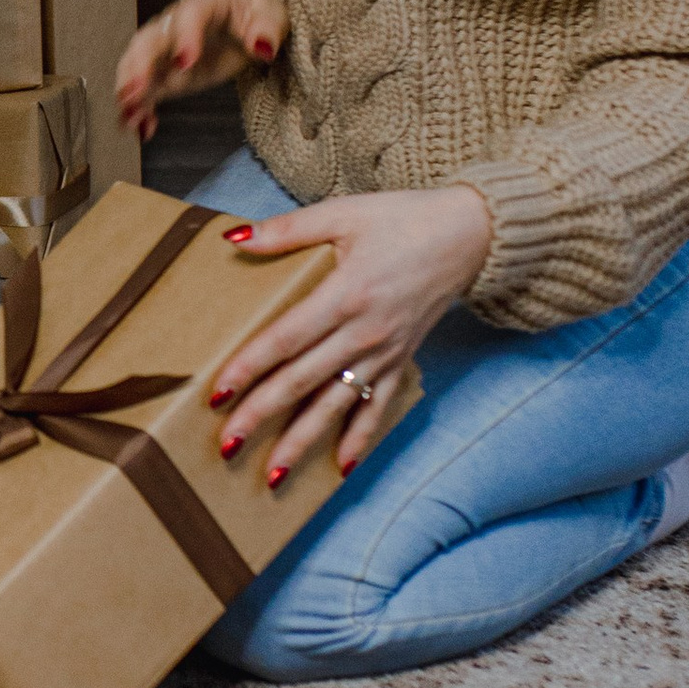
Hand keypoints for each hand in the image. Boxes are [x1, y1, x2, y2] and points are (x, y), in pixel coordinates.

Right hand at [116, 0, 288, 142]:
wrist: (239, 14)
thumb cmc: (251, 11)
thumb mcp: (270, 14)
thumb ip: (267, 29)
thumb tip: (262, 46)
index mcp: (205, 4)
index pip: (191, 16)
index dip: (186, 38)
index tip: (185, 63)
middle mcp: (176, 23)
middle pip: (150, 40)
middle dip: (140, 66)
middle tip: (135, 90)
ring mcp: (166, 48)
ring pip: (137, 63)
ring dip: (129, 89)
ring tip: (127, 114)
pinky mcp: (165, 72)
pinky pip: (145, 89)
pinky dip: (139, 108)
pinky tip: (142, 128)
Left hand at [209, 184, 493, 483]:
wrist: (470, 235)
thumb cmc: (404, 220)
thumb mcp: (343, 214)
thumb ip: (287, 230)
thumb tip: (234, 239)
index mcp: (345, 294)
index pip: (286, 339)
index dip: (250, 367)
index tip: (218, 393)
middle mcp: (364, 331)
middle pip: (303, 380)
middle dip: (262, 414)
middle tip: (228, 442)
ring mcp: (385, 352)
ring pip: (335, 404)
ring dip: (303, 440)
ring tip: (273, 473)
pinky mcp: (402, 360)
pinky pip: (377, 406)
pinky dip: (360, 439)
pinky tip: (341, 468)